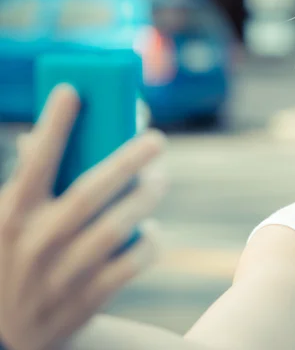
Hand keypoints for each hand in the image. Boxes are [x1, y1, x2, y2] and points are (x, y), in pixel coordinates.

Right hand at [0, 85, 166, 349]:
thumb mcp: (8, 221)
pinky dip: (148, 244)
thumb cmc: (15, 259)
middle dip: (127, 160)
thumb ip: (26, 182)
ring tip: (160, 180)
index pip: (34, 163)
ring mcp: (62, 273)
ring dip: (144, 199)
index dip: (53, 125)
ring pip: (116, 228)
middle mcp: (36, 242)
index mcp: (12, 215)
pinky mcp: (87, 299)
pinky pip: (129, 265)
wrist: (11, 335)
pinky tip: (152, 232)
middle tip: (157, 138)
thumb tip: (44, 134)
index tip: (73, 90)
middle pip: (91, 192)